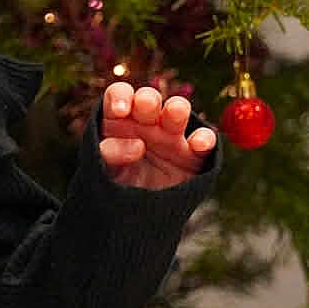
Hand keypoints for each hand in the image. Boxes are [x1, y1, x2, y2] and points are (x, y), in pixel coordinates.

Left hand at [99, 84, 216, 189]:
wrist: (135, 212)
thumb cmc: (116, 183)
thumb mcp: (104, 169)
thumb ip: (110, 153)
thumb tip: (137, 145)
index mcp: (120, 119)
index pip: (119, 95)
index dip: (120, 96)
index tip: (120, 111)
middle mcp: (146, 122)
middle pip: (149, 99)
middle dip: (148, 99)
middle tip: (145, 105)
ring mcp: (171, 137)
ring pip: (178, 111)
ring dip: (177, 108)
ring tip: (174, 112)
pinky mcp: (193, 155)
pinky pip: (204, 141)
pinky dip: (204, 138)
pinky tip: (198, 144)